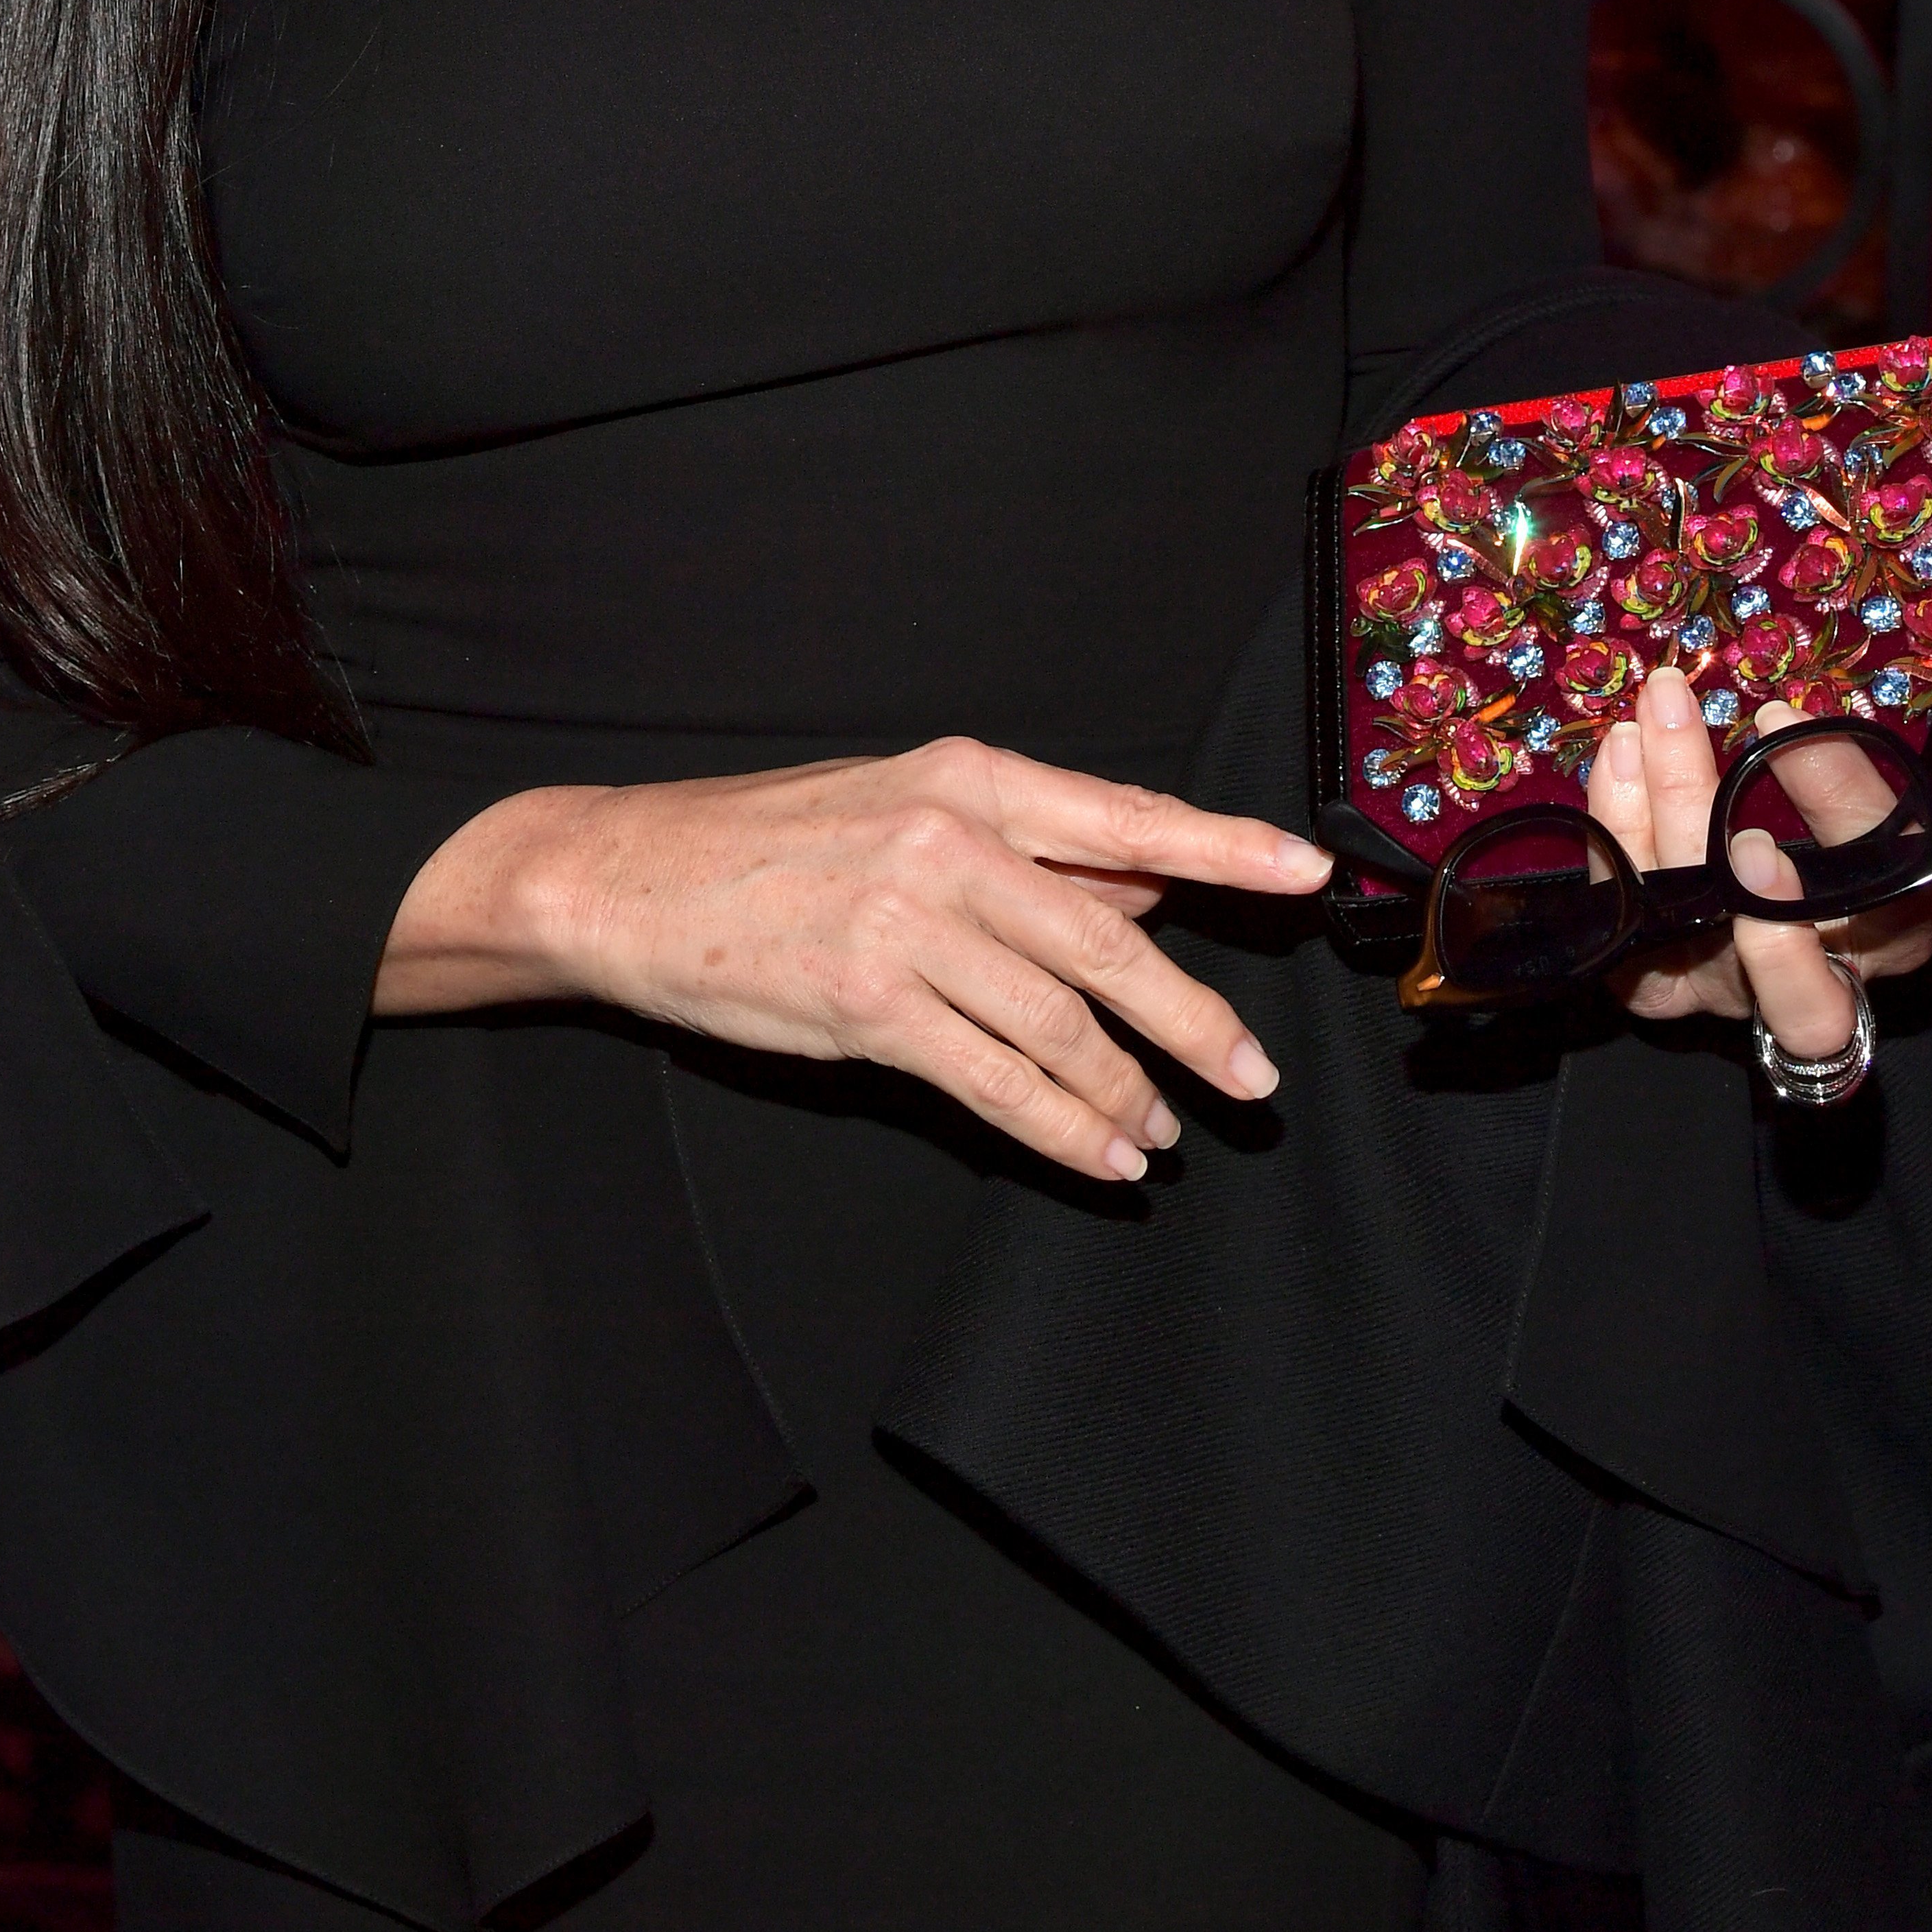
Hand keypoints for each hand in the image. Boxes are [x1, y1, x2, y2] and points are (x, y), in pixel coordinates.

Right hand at [376, 743, 1333, 1186]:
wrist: (625, 876)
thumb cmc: (762, 841)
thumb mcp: (900, 805)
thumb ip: (1024, 846)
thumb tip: (1139, 880)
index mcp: (965, 778)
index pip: (1124, 816)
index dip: (1223, 848)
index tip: (1305, 876)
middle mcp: (946, 840)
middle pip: (1107, 942)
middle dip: (1193, 1019)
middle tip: (1252, 1076)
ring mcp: (906, 922)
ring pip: (1058, 1023)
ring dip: (1124, 1090)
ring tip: (1163, 1132)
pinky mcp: (867, 1002)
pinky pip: (995, 1081)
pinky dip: (1062, 1127)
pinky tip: (1103, 1154)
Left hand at [1589, 664, 1931, 1042]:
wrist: (1826, 915)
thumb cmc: (1867, 874)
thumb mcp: (1887, 839)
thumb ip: (1845, 793)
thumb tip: (1781, 722)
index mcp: (1838, 987)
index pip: (1809, 1004)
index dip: (1779, 952)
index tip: (1756, 851)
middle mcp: (1759, 997)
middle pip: (1706, 923)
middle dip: (1684, 804)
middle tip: (1675, 715)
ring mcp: (1696, 979)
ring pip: (1646, 908)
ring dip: (1631, 800)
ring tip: (1636, 721)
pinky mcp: (1645, 961)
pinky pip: (1612, 900)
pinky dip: (1610, 823)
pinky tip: (1617, 759)